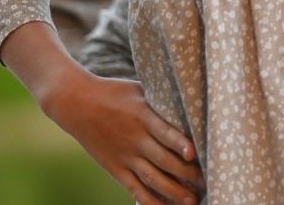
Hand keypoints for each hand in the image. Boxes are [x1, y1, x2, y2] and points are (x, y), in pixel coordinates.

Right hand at [43, 69, 202, 204]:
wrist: (77, 104)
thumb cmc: (114, 93)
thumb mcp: (139, 89)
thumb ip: (161, 100)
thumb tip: (190, 98)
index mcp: (143, 116)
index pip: (164, 132)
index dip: (180, 144)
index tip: (194, 154)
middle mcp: (135, 139)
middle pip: (163, 160)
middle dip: (187, 173)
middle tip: (206, 182)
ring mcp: (125, 156)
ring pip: (152, 178)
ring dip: (173, 191)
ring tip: (192, 201)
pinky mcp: (116, 169)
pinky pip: (135, 189)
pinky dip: (149, 201)